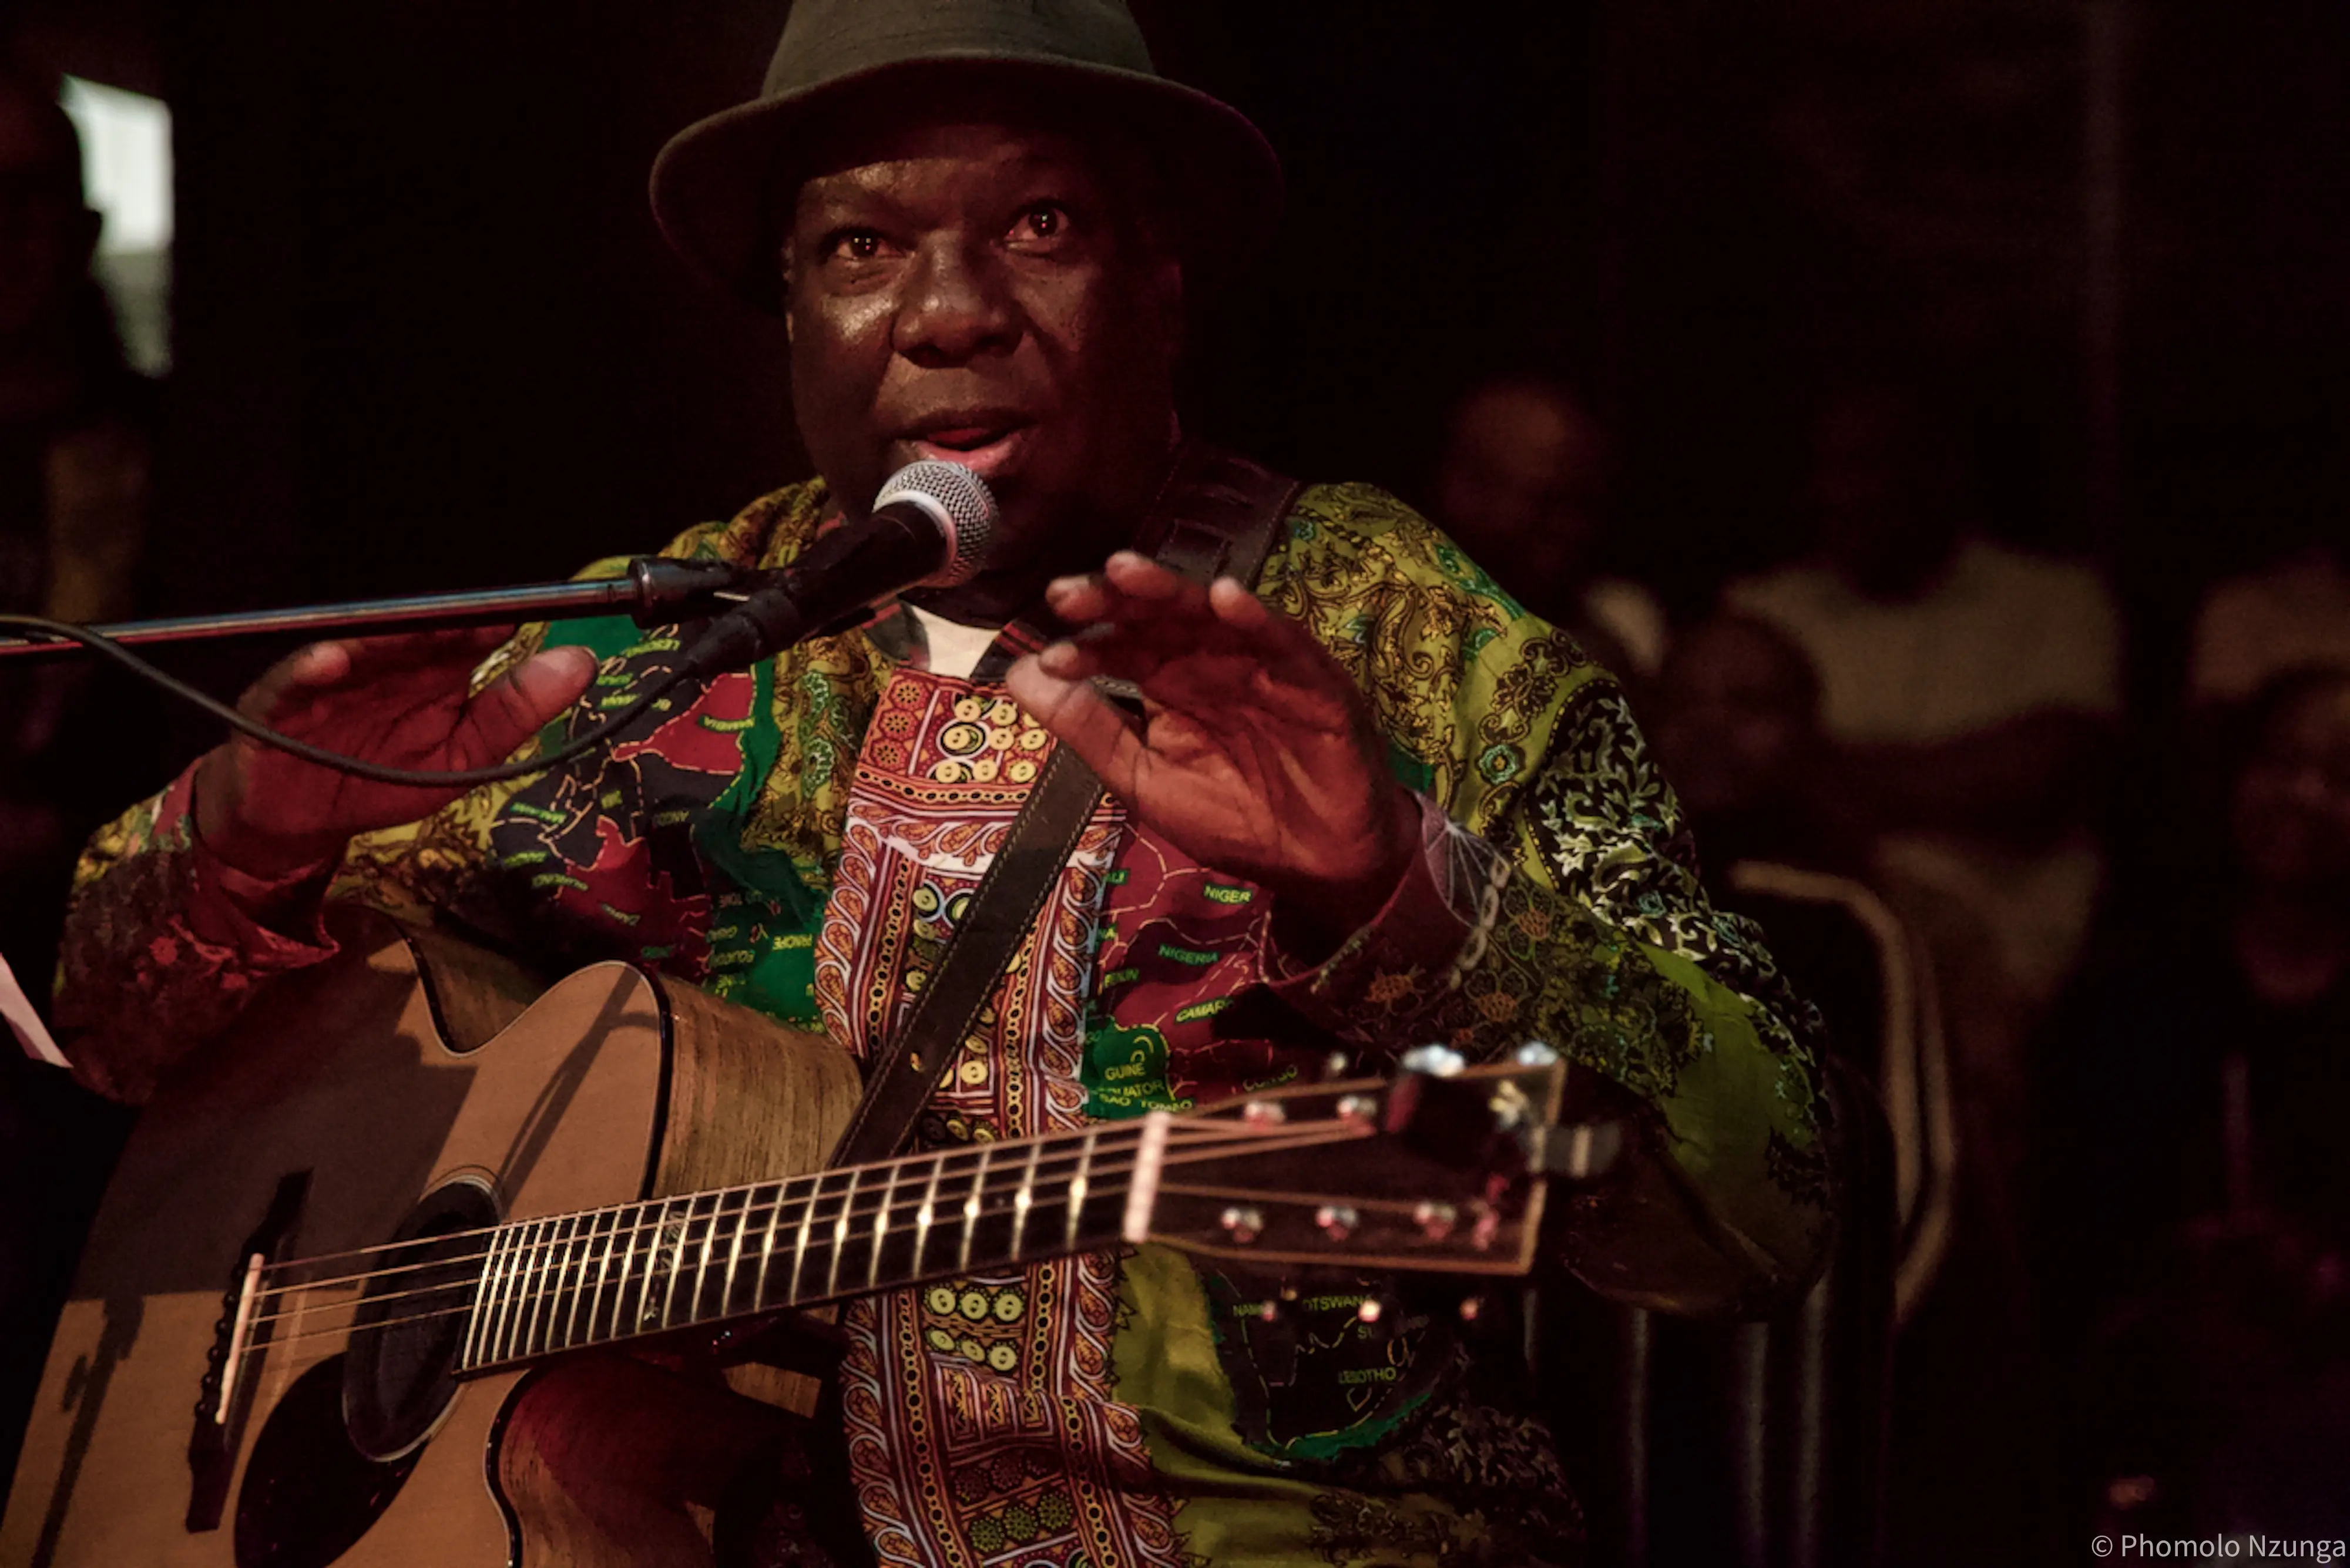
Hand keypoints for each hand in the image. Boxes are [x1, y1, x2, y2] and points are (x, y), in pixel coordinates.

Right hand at [193, 629, 597, 879]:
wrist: (296, 819)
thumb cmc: (380, 778)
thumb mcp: (462, 759)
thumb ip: (514, 713)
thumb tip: (580, 663)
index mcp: (431, 670)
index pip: (469, 634)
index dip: (497, 621)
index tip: (533, 610)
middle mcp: (382, 662)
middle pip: (413, 632)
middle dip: (445, 622)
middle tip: (482, 615)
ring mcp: (328, 678)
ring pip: (356, 646)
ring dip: (383, 637)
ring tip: (416, 627)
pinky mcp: (278, 702)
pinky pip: (291, 683)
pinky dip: (308, 671)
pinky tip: (330, 663)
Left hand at [1005, 552, 1415, 937]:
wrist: (1318, 865)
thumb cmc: (1234, 821)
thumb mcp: (1146, 782)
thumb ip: (1089, 730)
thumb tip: (1018, 677)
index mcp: (1170, 685)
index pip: (1120, 648)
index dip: (1085, 645)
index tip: (1050, 656)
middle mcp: (1212, 663)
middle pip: (1159, 617)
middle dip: (1115, 600)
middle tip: (1069, 593)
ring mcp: (1262, 667)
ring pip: (1212, 615)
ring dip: (1171, 592)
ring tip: (1126, 572)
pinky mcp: (1314, 682)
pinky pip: (1284, 642)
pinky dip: (1257, 618)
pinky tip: (1225, 598)